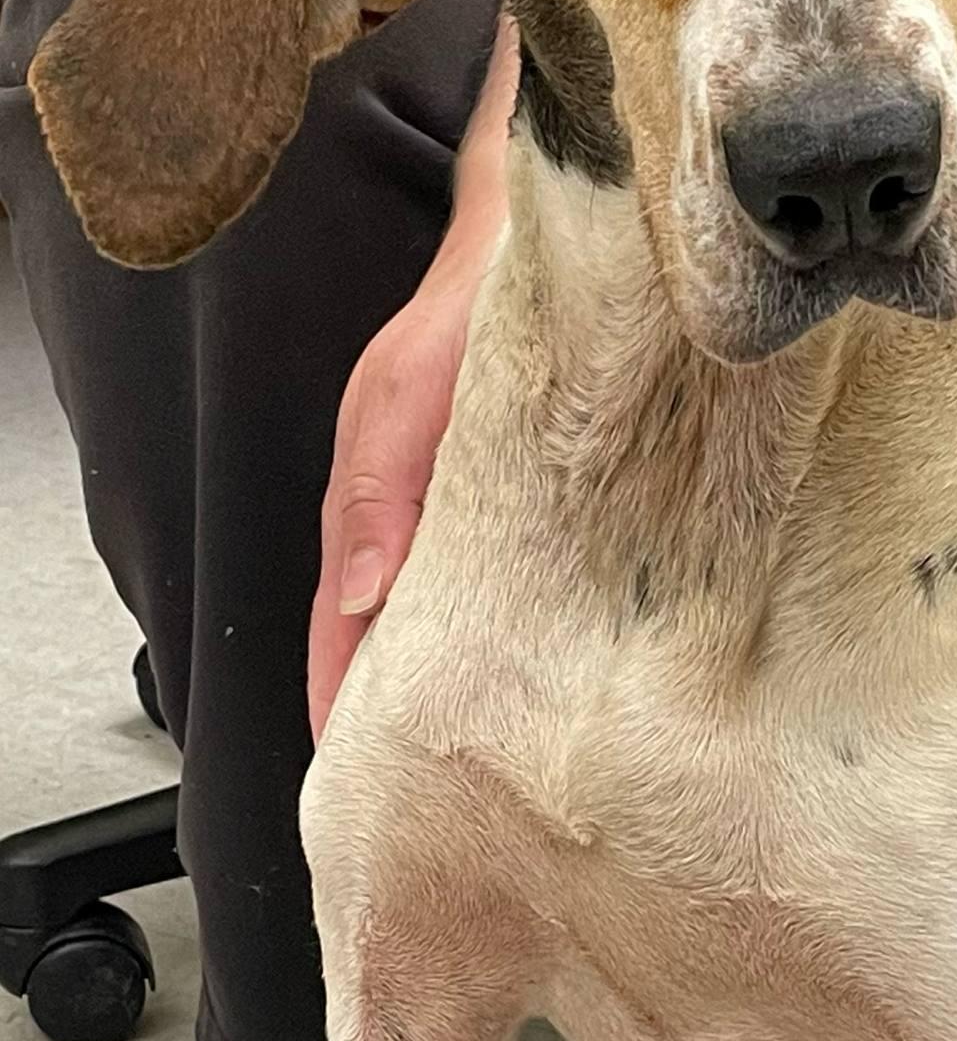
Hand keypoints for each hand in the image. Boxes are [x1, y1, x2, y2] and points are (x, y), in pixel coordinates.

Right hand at [307, 240, 487, 739]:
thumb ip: (382, 495)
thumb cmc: (464, 308)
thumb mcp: (410, 395)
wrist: (534, 236)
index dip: (341, 708)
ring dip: (433, 676)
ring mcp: (450, 508)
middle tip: (421, 805)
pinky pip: (479, 576)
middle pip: (378, 638)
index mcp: (370, 504)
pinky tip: (515, 661)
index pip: (338, 632)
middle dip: (387, 717)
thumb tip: (360, 602)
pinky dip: (479, 625)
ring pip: (431, 613)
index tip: (357, 789)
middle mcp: (404, 515)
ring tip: (463, 758)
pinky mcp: (500, 495)